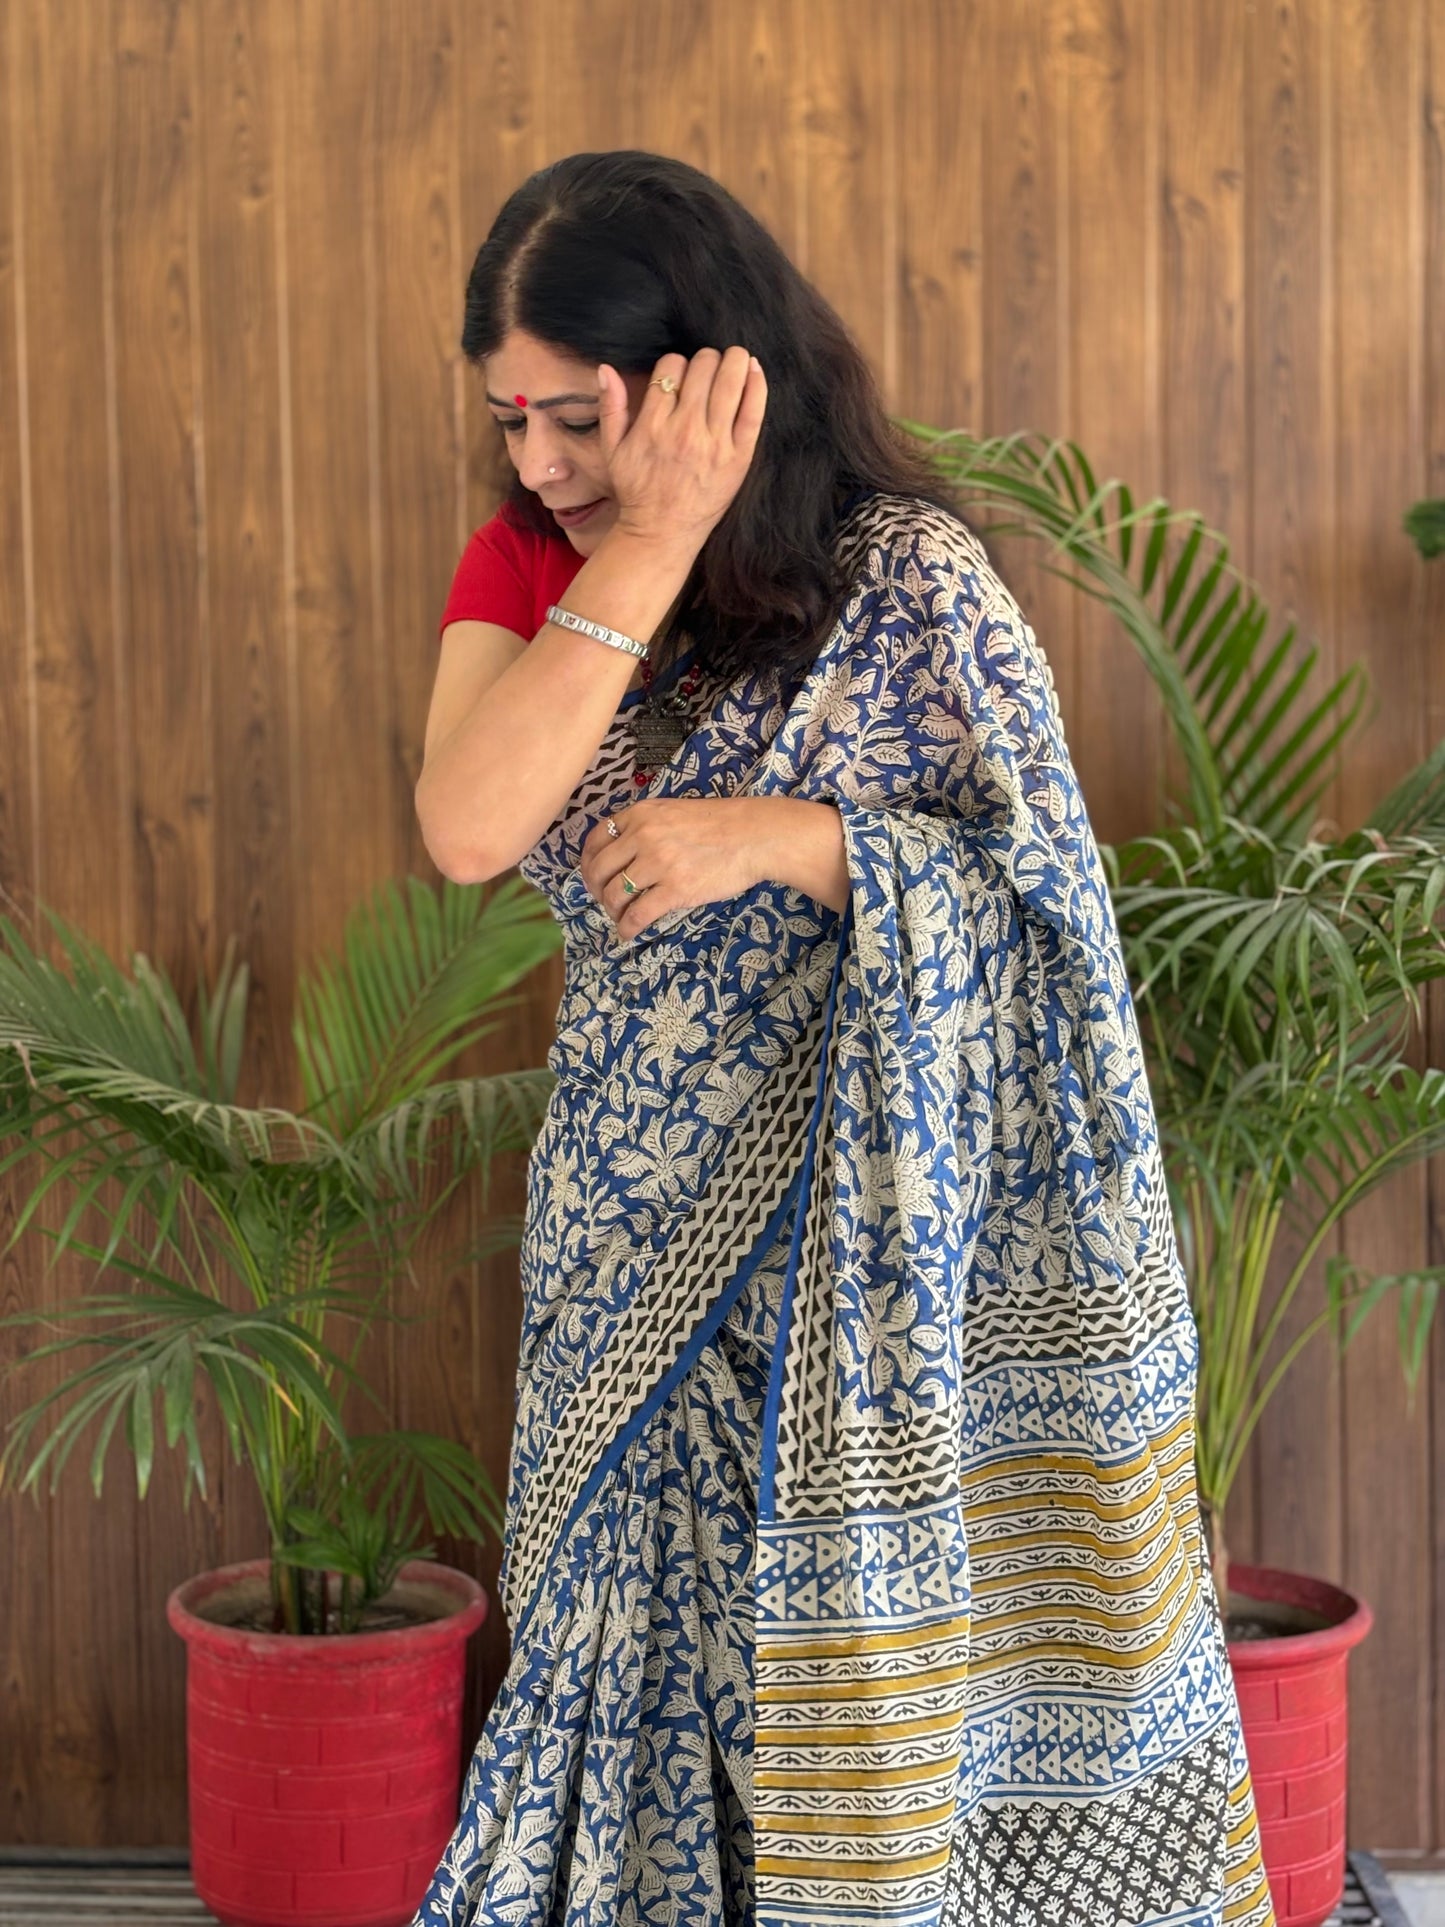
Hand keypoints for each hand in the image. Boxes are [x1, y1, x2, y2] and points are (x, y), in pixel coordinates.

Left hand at [579, 796, 764, 938]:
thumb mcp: (673, 811)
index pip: (596, 839)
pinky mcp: (675, 889)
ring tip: (621, 917)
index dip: (588, 863)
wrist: (755, 836)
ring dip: (613, 911)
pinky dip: (627, 927)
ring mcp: (658, 863)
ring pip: (615, 894)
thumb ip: (646, 827)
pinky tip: (628, 933)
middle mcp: (643, 836)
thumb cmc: (720, 824)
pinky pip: (638, 914)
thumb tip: (623, 855)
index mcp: (641, 814)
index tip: (593, 876)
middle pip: (600, 870)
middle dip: (597, 891)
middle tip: (607, 901)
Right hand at [596, 347, 766, 551]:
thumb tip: (606, 369)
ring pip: (730, 380)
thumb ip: (610, 408)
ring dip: (734, 361)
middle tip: (707, 369)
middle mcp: (685, 429)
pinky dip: (757, 385)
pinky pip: (753, 411)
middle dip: (706, 360)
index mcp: (653, 424)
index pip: (671, 366)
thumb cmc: (637, 491)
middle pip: (703, 367)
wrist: (662, 533)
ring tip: (733, 361)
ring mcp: (715, 443)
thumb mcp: (612, 451)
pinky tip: (753, 370)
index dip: (676, 364)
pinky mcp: (739, 457)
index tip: (679, 376)